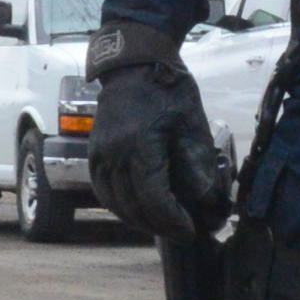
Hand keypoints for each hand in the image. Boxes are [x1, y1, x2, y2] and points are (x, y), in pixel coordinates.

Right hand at [84, 30, 232, 239]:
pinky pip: (103, 191)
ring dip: (139, 220)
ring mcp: (99, 155)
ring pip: (115, 204)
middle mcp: (113, 154)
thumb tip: (206, 202)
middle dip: (159, 226)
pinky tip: (137, 211)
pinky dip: (120, 206)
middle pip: (134, 207)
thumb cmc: (167, 90)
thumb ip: (198, 165)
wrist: (134, 65)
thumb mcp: (192, 124)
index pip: (155, 200)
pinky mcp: (93, 153)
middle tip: (181, 234)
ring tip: (162, 226)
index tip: (190, 232)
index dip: (173, 222)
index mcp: (140, 146)